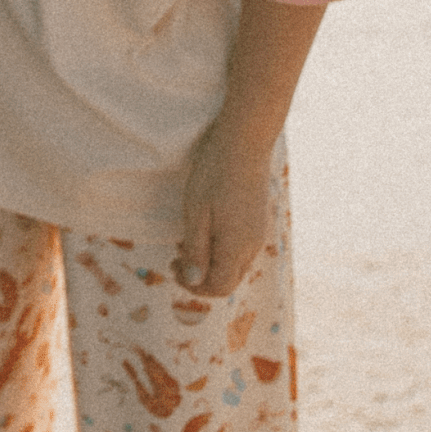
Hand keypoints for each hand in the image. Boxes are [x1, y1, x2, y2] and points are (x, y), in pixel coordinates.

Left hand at [174, 122, 272, 296]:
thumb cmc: (214, 176)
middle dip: (201, 278)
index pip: (219, 287)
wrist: (244, 144)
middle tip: (176, 258)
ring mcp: (258, 234)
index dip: (193, 286)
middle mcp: (253, 246)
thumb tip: (193, 281)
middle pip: (228, 281)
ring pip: (235, 266)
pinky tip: (206, 232)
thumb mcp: (196, 214)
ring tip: (187, 243)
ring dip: (210, 264)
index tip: (173, 267)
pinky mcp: (258, 222)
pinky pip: (240, 250)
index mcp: (236, 247)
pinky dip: (221, 251)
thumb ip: (196, 251)